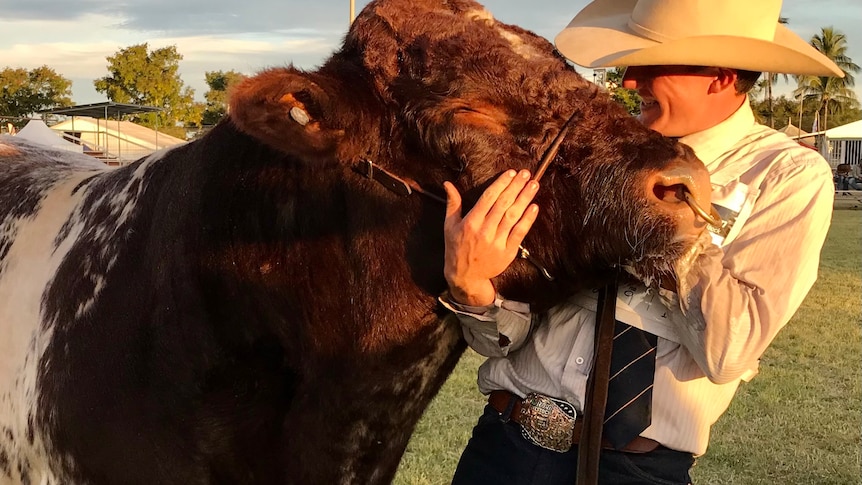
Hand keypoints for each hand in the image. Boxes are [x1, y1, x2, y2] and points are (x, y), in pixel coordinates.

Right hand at [443, 169, 539, 305]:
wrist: (466, 277)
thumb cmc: (456, 249)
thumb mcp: (449, 226)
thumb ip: (452, 203)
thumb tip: (447, 184)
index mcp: (470, 222)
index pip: (488, 198)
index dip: (501, 184)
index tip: (511, 173)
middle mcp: (484, 231)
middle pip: (503, 204)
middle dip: (516, 187)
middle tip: (526, 173)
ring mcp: (497, 242)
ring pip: (513, 216)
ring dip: (524, 199)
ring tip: (534, 185)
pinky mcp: (507, 252)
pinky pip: (519, 233)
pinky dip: (527, 220)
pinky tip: (534, 207)